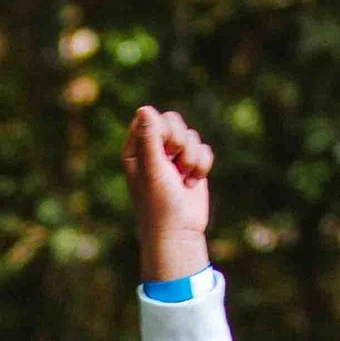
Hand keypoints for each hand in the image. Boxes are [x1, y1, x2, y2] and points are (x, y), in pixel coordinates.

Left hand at [123, 105, 213, 284]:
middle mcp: (153, 150)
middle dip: (179, 140)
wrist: (179, 232)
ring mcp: (174, 157)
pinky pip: (204, 149)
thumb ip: (150, 139)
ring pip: (191, 135)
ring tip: (183, 178)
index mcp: (136, 149)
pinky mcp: (192, 165)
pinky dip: (202, 165)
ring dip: (191, 157)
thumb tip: (144, 108)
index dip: (162, 128)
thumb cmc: (158, 204)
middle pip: (173, 121)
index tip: (164, 149)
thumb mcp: (152, 170)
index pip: (149, 118)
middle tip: (174, 162)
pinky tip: (192, 182)